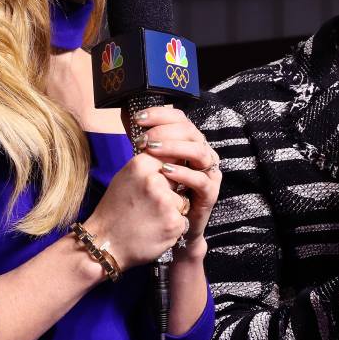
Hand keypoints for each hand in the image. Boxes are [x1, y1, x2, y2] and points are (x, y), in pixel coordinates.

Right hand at [82, 151, 190, 269]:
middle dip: (170, 191)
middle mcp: (154, 180)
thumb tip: (171, 151)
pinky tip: (155, 229)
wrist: (105, 244)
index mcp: (140, 165)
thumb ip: (148, 165)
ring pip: (182, 200)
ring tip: (150, 218)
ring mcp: (165, 202)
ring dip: (172, 210)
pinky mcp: (174, 223)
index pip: (170, 155)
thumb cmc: (115, 210)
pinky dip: (172, 226)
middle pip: (179, 179)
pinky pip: (183, 219)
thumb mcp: (126, 177)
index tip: (161, 180)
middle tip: (149, 204)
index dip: (168, 170)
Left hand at [130, 106, 220, 247]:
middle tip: (143, 139)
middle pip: (190, 131)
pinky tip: (165, 171)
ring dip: (174, 148)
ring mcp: (208, 172)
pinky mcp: (210, 192)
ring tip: (152, 150)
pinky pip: (200, 179)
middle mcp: (202, 152)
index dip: (160, 114)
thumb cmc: (156, 192)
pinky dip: (182, 173)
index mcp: (189, 142)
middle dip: (164, 131)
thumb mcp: (149, 163)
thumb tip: (128, 115)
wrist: (166, 225)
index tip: (138, 118)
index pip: (179, 118)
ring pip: (198, 151)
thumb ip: (145, 141)